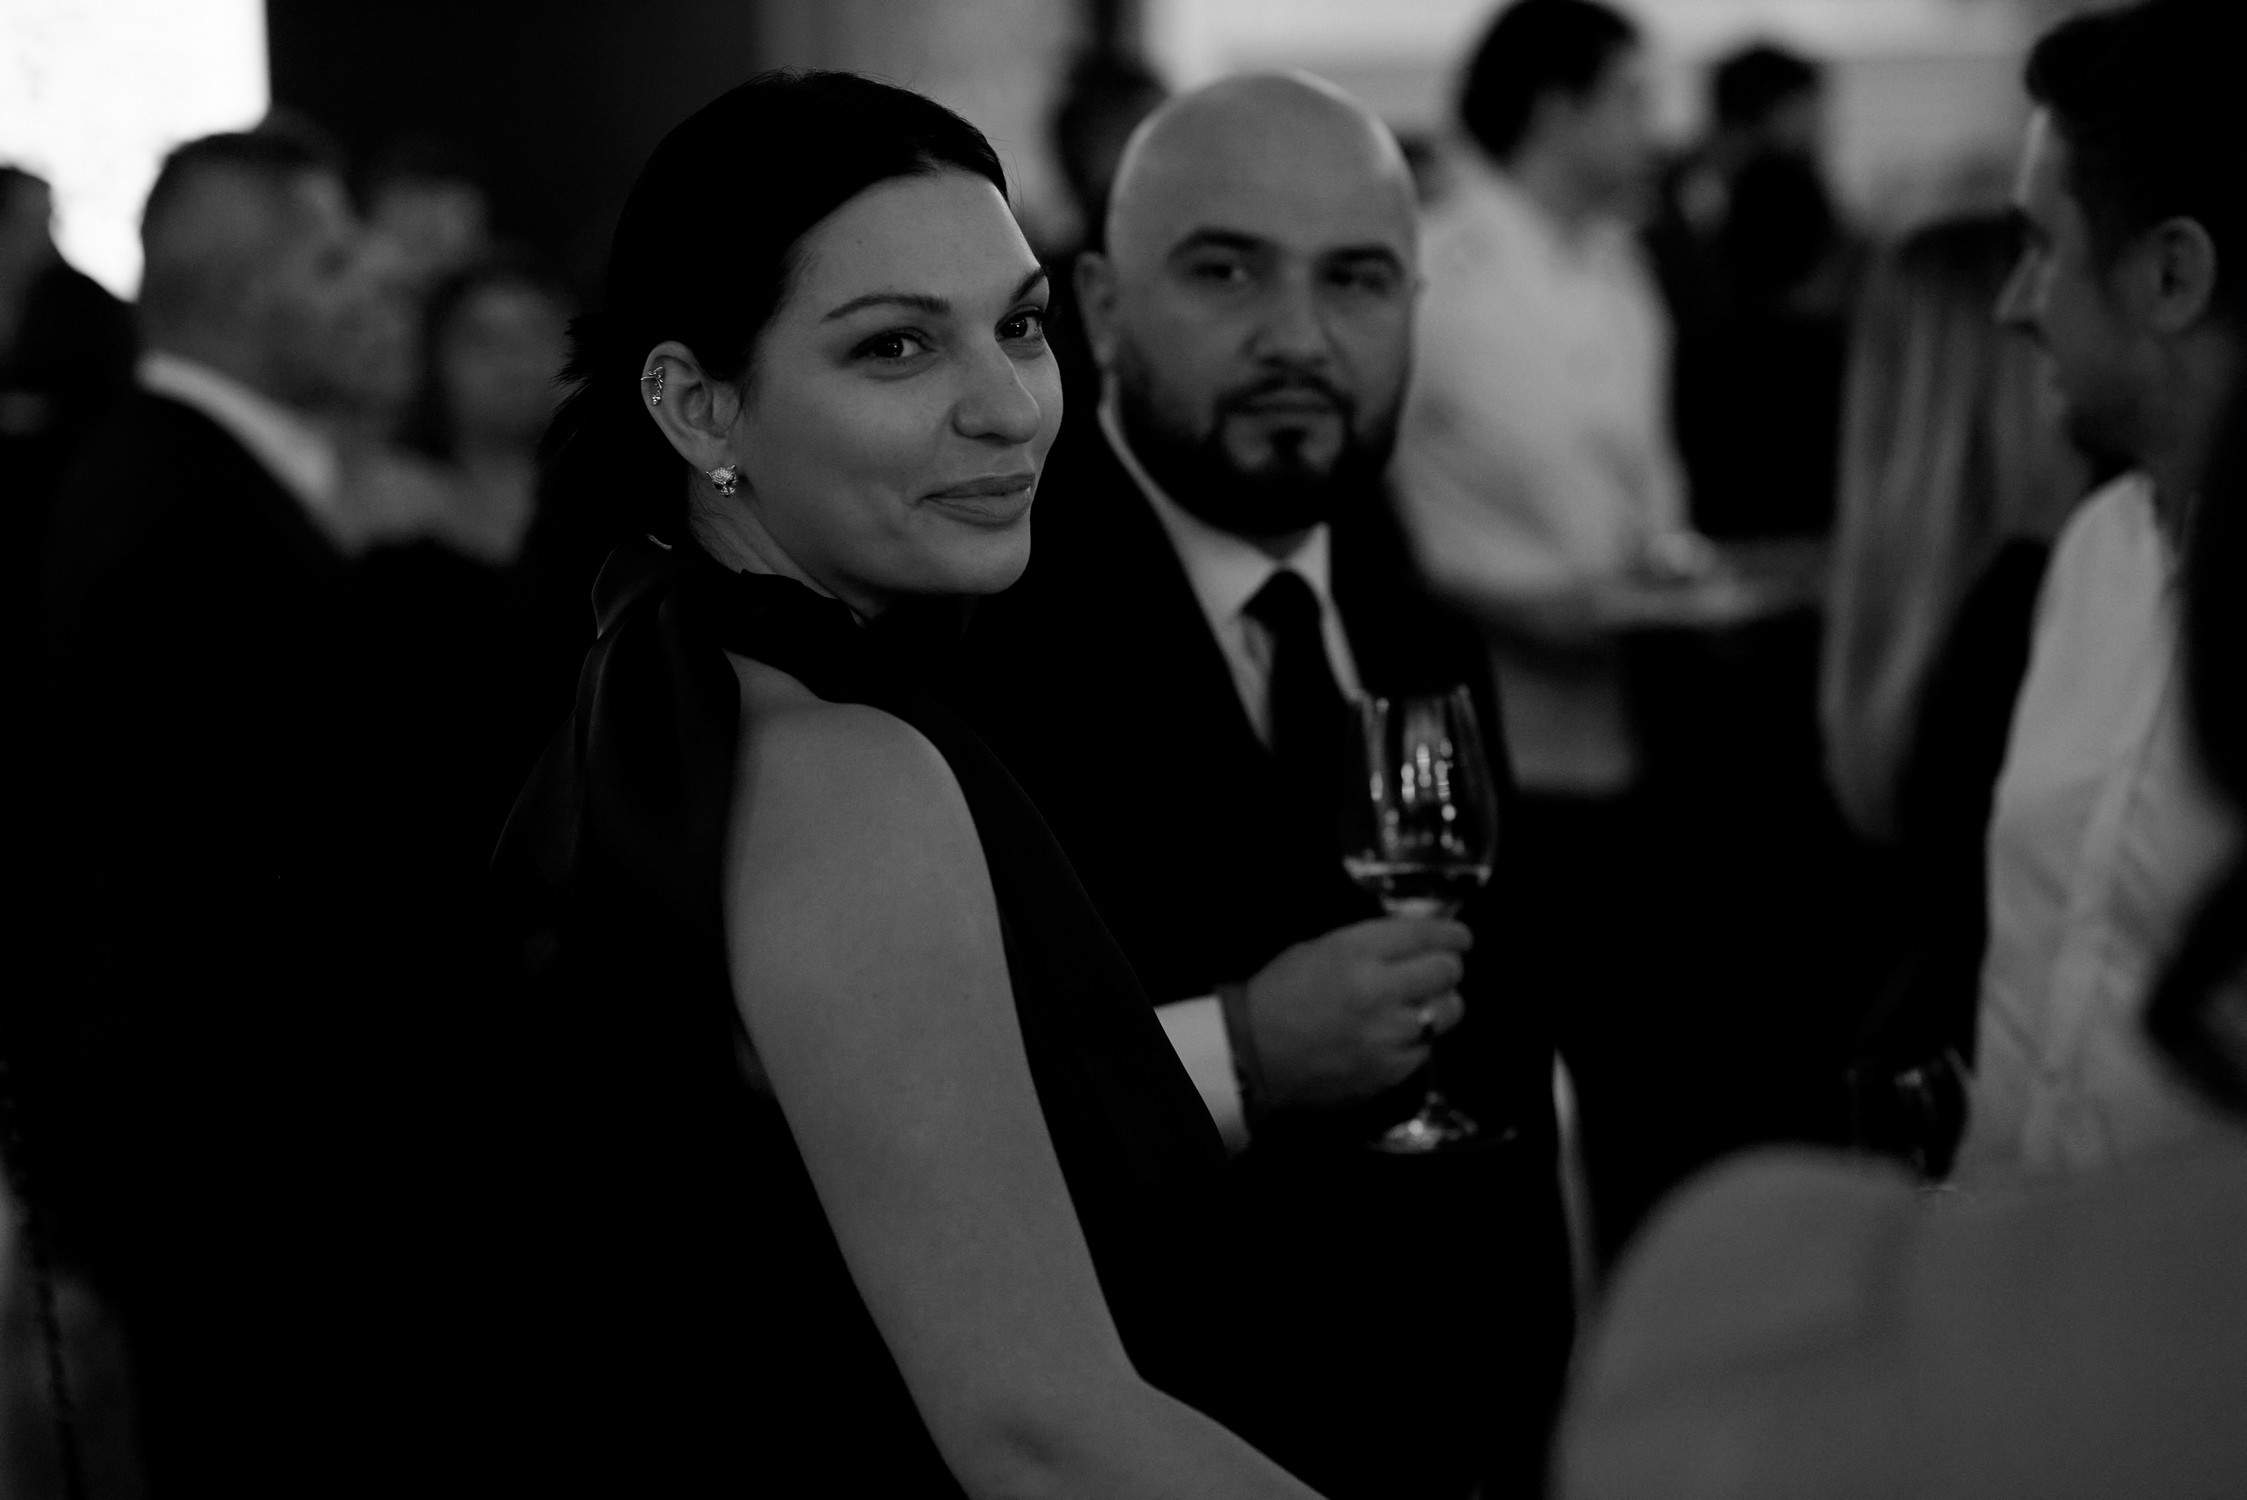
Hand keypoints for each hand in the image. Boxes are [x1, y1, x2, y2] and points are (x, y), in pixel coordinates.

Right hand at [1241, 917, 1470, 1110]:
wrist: (1253, 1053)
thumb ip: (1372, 944)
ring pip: (1449, 1012)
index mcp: (1358, 952)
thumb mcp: (1321, 948)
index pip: (1427, 934)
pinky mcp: (1389, 1072)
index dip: (1452, 933)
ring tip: (1422, 1004)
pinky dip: (1417, 1039)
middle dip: (1447, 966)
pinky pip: (1426, 1049)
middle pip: (1448, 971)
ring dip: (1440, 1003)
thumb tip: (1418, 942)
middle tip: (1439, 969)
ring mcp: (1388, 1036)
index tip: (1460, 937)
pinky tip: (1396, 1036)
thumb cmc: (1281, 992)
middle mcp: (1380, 991)